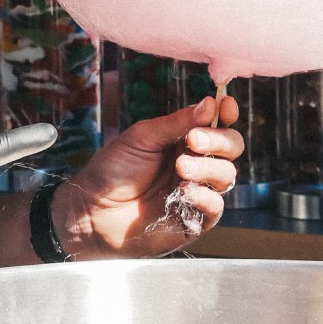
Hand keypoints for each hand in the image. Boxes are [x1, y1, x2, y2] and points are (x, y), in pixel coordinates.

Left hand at [48, 96, 241, 259]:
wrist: (91, 210)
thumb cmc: (112, 170)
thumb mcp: (142, 137)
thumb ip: (176, 123)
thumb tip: (211, 103)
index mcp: (183, 140)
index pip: (217, 124)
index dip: (226, 113)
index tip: (226, 106)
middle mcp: (195, 164)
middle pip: (231, 148)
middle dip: (218, 141)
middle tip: (193, 141)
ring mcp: (197, 192)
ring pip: (226, 175)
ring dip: (207, 168)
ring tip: (180, 169)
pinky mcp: (194, 220)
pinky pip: (216, 208)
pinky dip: (206, 197)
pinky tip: (186, 192)